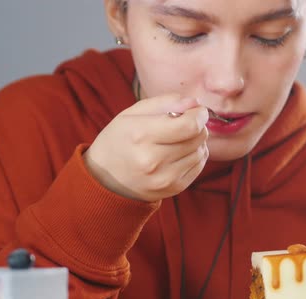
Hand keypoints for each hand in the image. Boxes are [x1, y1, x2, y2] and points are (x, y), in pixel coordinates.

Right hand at [83, 95, 209, 201]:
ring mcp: (165, 178)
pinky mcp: (174, 189)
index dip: (199, 114)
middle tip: (186, 122)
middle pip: (198, 137)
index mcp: (141, 135)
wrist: (105, 179)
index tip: (198, 110)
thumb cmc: (120, 140)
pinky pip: (198, 166)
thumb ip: (165, 102)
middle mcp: (154, 160)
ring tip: (180, 138)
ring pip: (201, 152)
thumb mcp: (132, 114)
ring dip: (197, 141)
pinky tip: (181, 152)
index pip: (189, 125)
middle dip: (198, 126)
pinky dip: (195, 156)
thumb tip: (195, 102)